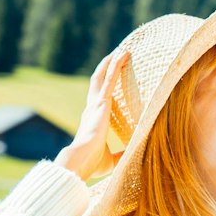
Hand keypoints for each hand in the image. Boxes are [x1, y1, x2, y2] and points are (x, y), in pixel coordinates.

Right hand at [56, 50, 128, 180]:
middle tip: (115, 56)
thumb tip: (134, 157)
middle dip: (106, 69)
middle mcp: (92, 108)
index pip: (99, 99)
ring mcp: (96, 104)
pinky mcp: (101, 102)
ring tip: (121, 51)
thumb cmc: (93, 164)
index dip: (103, 88)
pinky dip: (116, 65)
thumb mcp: (112, 160)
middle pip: (98, 82)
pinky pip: (111, 79)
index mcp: (93, 120)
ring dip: (111, 62)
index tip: (111, 79)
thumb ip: (121, 155)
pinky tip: (123, 54)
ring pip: (103, 76)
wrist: (81, 161)